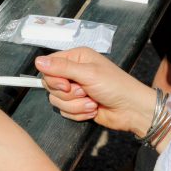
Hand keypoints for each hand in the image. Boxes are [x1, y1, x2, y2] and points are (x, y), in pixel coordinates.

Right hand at [36, 48, 154, 136]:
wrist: (132, 110)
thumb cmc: (116, 86)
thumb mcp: (88, 74)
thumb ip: (61, 68)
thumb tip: (37, 61)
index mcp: (76, 58)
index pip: (49, 65)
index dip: (53, 78)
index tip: (65, 85)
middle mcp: (73, 72)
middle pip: (50, 84)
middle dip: (67, 94)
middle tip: (83, 92)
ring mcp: (75, 90)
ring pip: (57, 100)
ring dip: (75, 105)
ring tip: (92, 102)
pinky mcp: (77, 105)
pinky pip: (65, 111)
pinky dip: (78, 113)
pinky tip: (92, 110)